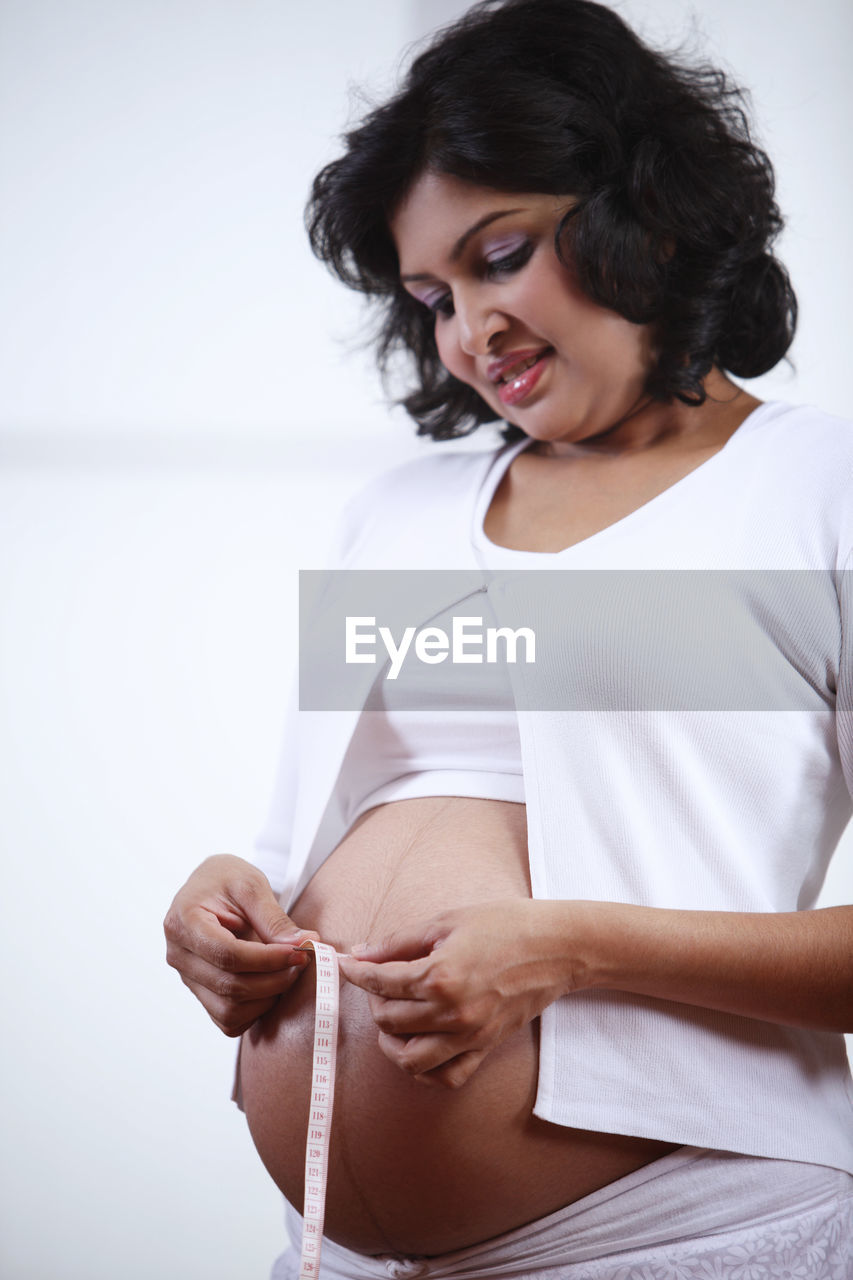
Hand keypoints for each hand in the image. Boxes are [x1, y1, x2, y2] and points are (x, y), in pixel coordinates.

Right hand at [163, 854, 318, 1035]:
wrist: (209, 886)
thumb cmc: (228, 880)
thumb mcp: (252, 885)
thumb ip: (274, 919)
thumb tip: (303, 945)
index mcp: (183, 921)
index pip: (228, 955)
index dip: (268, 960)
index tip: (300, 953)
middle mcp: (178, 955)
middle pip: (229, 986)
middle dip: (274, 979)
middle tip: (302, 961)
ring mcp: (186, 978)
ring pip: (229, 1010)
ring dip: (267, 998)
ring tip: (288, 972)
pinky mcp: (199, 993)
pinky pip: (228, 1020)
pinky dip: (255, 1010)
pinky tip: (271, 983)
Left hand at [338, 900, 572, 1088]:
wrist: (557, 947)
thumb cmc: (504, 924)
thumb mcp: (446, 921)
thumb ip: (400, 941)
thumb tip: (363, 953)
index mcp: (440, 976)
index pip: (381, 982)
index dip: (356, 972)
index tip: (346, 964)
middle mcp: (452, 1012)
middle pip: (389, 1020)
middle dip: (374, 1000)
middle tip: (378, 980)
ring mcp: (470, 1035)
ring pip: (409, 1059)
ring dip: (391, 1040)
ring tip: (394, 1016)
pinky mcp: (485, 1047)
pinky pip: (446, 1076)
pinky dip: (424, 1070)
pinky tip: (419, 1044)